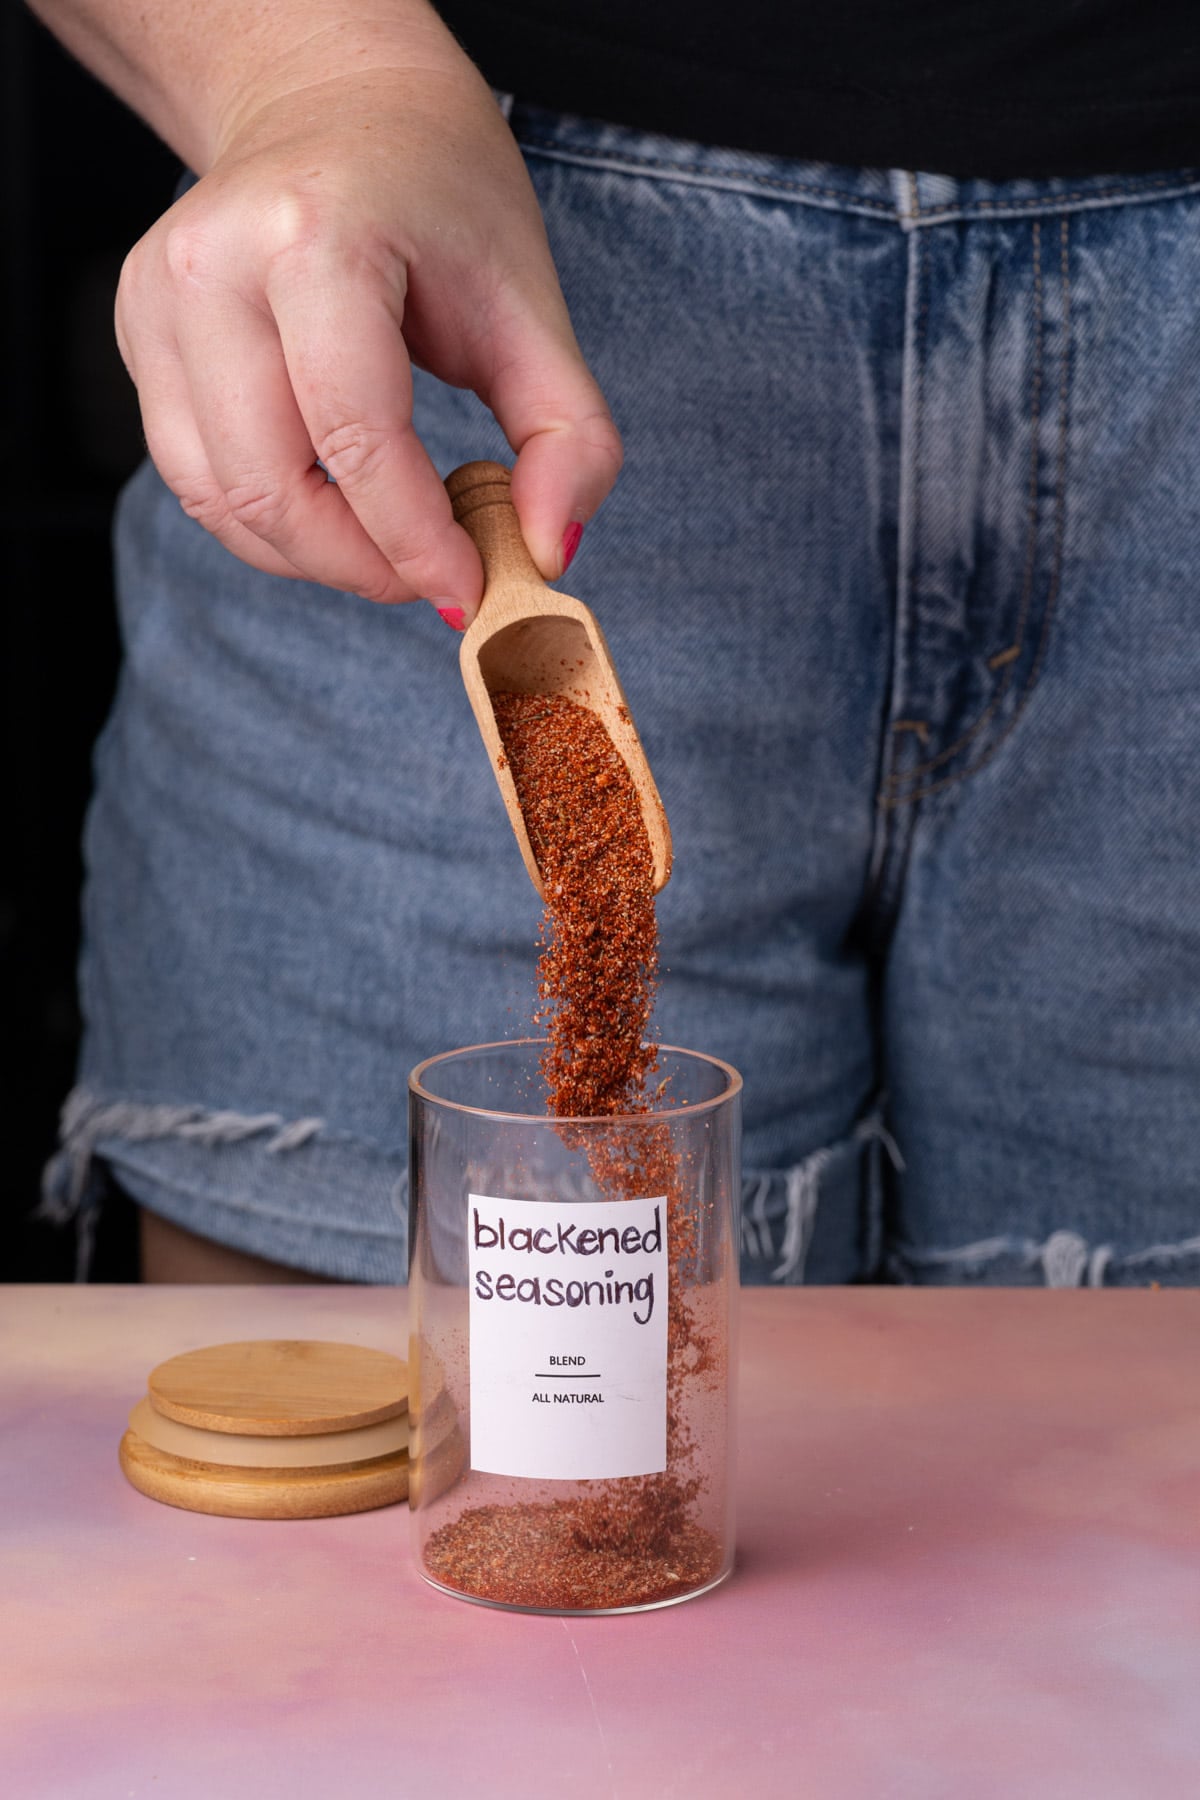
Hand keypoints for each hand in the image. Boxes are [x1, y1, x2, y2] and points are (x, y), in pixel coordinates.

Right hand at [113, 36, 621, 622]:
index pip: (355, 436)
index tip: (470, 589)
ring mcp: (158, 300)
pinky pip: (197, 480)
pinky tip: (335, 510)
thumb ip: (566, 435)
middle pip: (271, 485)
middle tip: (432, 578)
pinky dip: (270, 525)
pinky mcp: (139, 336)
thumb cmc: (441, 202)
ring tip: (389, 545)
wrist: (336, 104)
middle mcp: (214, 264)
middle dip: (362, 565)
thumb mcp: (531, 306)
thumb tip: (548, 552)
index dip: (415, 541)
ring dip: (314, 557)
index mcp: (316, 236)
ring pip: (222, 502)